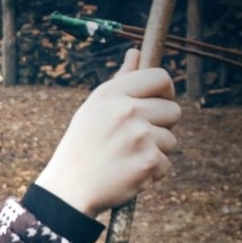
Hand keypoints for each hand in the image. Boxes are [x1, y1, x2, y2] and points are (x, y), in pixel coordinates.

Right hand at [35, 48, 180, 217]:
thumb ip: (119, 82)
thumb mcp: (93, 110)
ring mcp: (139, 136)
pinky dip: (151, 173)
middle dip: (161, 127)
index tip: (160, 102)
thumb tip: (136, 52)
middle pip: (173, 110)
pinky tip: (127, 175)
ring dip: (155, 152)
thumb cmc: (81, 148)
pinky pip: (166, 164)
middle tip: (135, 141)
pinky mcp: (148, 161)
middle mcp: (126, 111)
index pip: (159, 77)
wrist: (68, 190)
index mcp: (111, 95)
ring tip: (125, 160)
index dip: (166, 90)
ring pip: (171, 140)